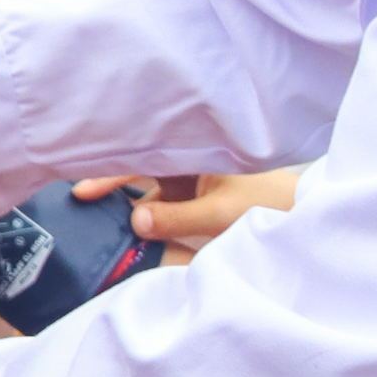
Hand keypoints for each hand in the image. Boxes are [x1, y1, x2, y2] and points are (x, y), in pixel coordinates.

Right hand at [67, 168, 297, 260]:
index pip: (142, 149)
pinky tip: (123, 228)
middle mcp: (186, 159)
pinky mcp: (192, 200)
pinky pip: (158, 202)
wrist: (303, 217)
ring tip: (89, 214)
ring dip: (123, 199)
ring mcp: (189, 180)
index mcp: (193, 148)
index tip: (82, 182)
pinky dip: (141, 213)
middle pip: (138, 164)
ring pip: (146, 185)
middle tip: (73, 195)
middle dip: (108, 176)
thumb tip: (133, 221)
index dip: (111, 161)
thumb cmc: (267, 202)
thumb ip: (175, 218)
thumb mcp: (219, 212)